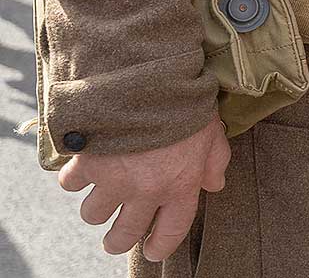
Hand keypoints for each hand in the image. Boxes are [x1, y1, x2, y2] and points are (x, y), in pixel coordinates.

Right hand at [59, 116, 230, 260]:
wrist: (149, 81)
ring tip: (105, 189)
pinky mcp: (87, 165)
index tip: (151, 250)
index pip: (171, 232)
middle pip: (123, 236)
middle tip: (116, 236)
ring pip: (93, 215)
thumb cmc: (187, 104)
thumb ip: (215, 161)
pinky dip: (75, 176)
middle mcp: (145, 191)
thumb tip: (214, 185)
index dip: (160, 246)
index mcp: (181, 185)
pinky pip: (71, 185)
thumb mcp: (212, 131)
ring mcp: (113, 181)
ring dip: (97, 204)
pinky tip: (85, 164)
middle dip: (118, 240)